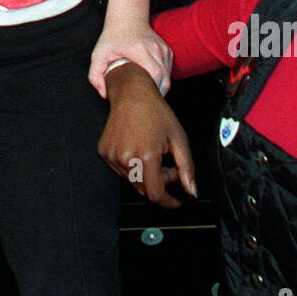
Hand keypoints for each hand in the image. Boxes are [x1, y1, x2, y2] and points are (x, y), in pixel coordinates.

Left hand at [87, 17, 172, 97]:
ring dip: (160, 86)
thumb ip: (95, 75)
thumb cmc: (112, 38)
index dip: (152, 90)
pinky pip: (168, 70)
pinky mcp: (167, 50)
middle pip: (165, 79)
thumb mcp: (98, 55)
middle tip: (144, 100)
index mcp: (140, 50)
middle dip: (157, 93)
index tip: (142, 97)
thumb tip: (104, 94)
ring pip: (168, 76)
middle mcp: (155, 49)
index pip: (155, 76)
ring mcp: (163, 49)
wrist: (127, 18)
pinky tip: (151, 80)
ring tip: (147, 91)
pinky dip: (162, 78)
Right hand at [98, 63, 195, 206]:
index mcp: (146, 156)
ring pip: (133, 182)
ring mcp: (112, 156)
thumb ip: (187, 168)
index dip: (168, 202)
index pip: (156, 195)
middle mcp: (126, 158)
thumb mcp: (179, 138)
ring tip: (153, 153)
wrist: (131, 93)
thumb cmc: (156, 112)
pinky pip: (121, 171)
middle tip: (168, 163)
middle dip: (160, 182)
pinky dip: (132, 167)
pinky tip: (138, 148)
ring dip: (146, 175)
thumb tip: (192, 192)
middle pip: (145, 190)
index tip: (176, 202)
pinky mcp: (104, 152)